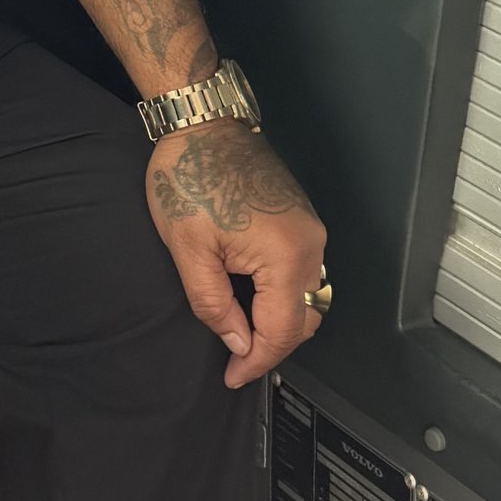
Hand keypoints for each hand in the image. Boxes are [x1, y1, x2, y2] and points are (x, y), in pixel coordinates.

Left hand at [146, 125, 325, 390]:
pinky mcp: (302, 219)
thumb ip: (215, 305)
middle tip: (235, 360)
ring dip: (279, 322)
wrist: (201, 122)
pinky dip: (282, 296)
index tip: (232, 377)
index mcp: (286, 256)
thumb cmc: (190, 177)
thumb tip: (238, 342)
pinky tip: (252, 301)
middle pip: (304, 320)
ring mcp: (310, 230)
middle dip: (271, 346)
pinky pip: (303, 273)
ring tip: (242, 335)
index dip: (257, 361)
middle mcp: (311, 245)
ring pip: (307, 298)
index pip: (282, 331)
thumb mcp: (189, 250)